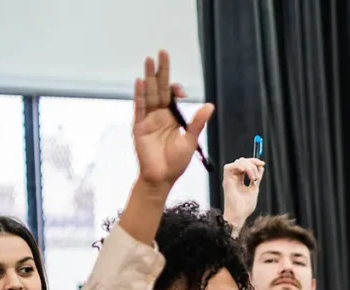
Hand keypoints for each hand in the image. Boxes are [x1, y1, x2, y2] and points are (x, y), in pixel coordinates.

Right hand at [132, 50, 214, 189]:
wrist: (162, 177)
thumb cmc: (176, 162)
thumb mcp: (190, 140)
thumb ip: (197, 122)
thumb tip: (209, 106)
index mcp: (172, 117)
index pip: (172, 95)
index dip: (176, 88)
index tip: (182, 91)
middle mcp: (159, 115)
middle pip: (159, 88)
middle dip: (161, 71)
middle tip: (162, 53)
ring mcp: (148, 119)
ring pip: (148, 94)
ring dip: (149, 77)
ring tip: (148, 60)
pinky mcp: (139, 126)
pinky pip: (139, 108)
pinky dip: (140, 95)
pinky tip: (140, 82)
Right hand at [222, 157, 265, 227]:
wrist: (239, 215)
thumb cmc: (245, 207)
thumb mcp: (254, 189)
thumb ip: (257, 178)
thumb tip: (261, 167)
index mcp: (240, 179)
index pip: (245, 164)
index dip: (254, 162)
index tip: (262, 164)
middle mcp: (234, 177)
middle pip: (241, 161)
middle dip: (252, 163)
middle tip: (258, 173)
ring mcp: (230, 178)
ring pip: (238, 162)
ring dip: (249, 167)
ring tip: (253, 179)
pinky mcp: (226, 180)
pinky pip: (229, 166)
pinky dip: (239, 167)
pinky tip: (246, 174)